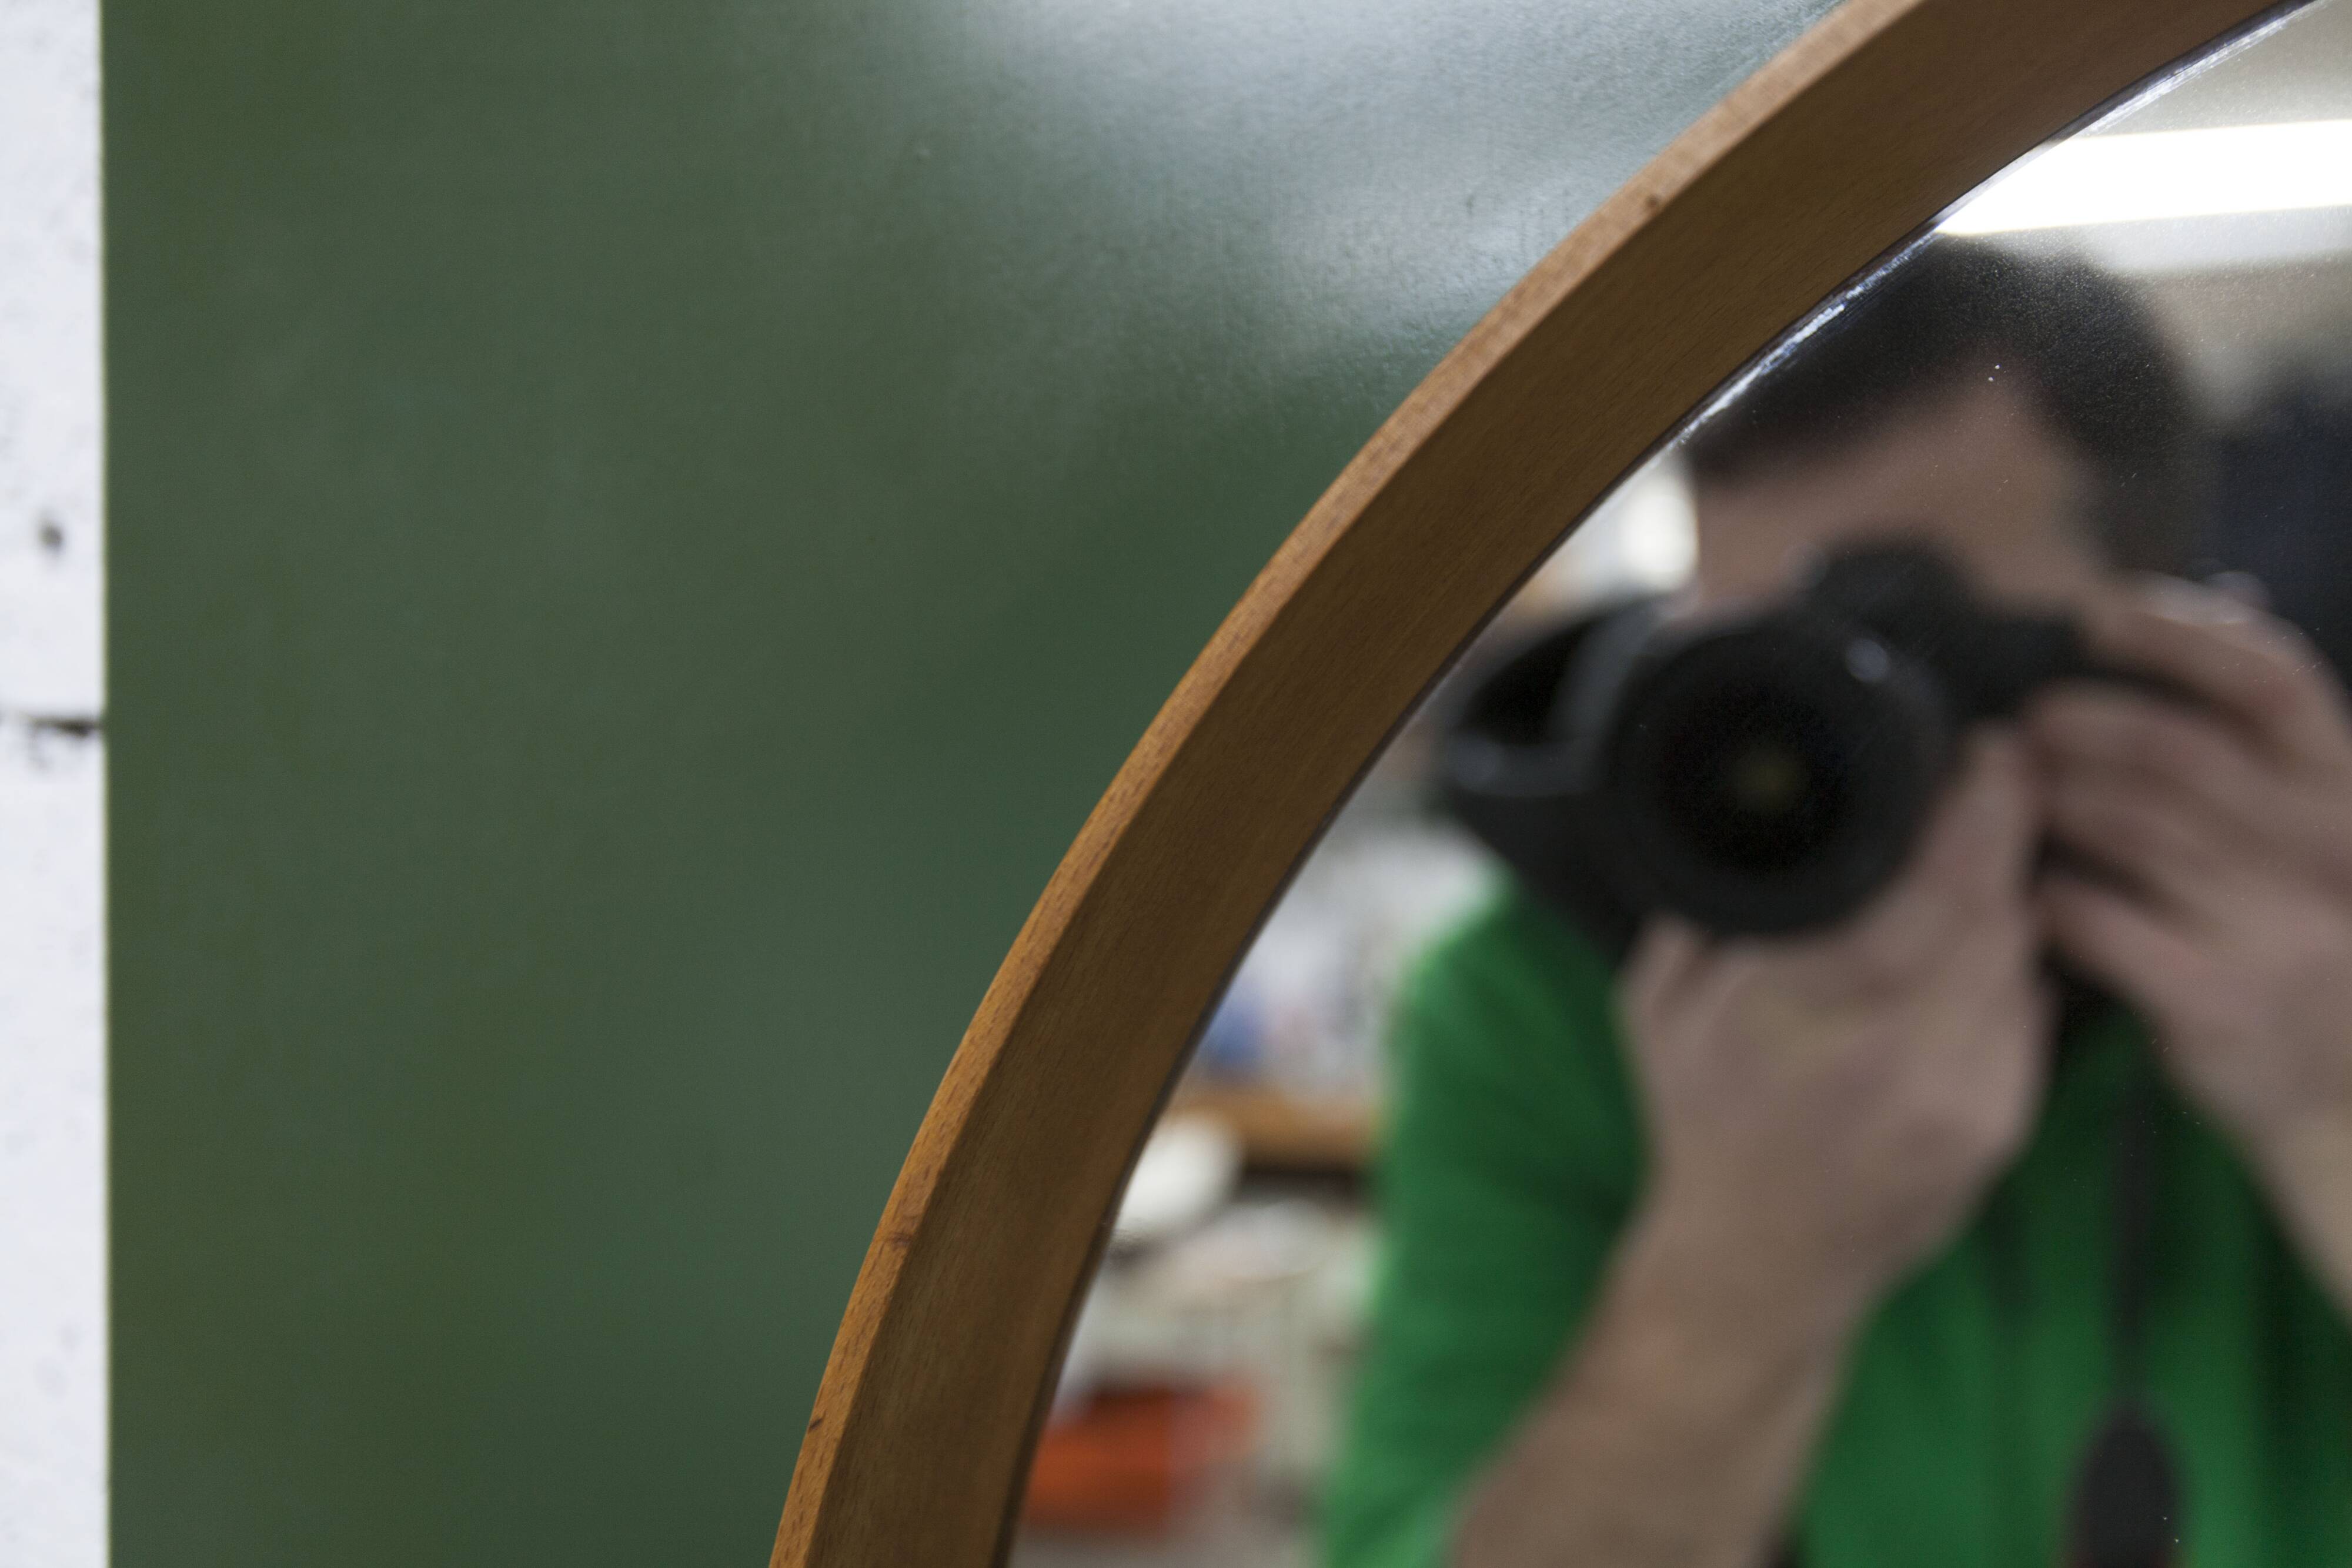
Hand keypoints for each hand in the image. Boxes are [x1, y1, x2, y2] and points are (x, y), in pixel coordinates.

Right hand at [1621, 733, 2048, 1333]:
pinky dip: (2010, 969)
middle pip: (1988, 910)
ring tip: (1987, 853)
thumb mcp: (1657, 1007)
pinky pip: (2023, 1014)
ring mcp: (1956, 1098)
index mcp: (1798, 1011)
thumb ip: (1701, 915)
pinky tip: (1984, 949)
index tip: (1983, 754)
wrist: (1757, 1267)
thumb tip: (1752, 818)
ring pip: (2015, 957)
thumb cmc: (1699, 1126)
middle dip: (2004, 830)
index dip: (1970, 812)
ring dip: (2008, 895)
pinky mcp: (1996, 1128)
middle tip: (2004, 773)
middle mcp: (1890, 1055)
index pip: (1921, 887)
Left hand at [2028, 580, 2351, 1194]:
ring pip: (2128, 829)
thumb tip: (2230, 591)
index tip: (2099, 612)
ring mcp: (2271, 928)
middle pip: (2178, 754)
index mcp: (2350, 796)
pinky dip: (2046, 892)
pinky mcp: (2212, 998)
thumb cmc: (2307, 935)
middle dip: (2083, 726)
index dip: (2184, 634)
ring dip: (2049, 799)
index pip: (2274, 682)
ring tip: (2007, 790)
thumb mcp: (2317, 834)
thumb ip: (2270, 741)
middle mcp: (2324, 854)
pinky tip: (2021, 885)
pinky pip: (2097, 919)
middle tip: (2022, 723)